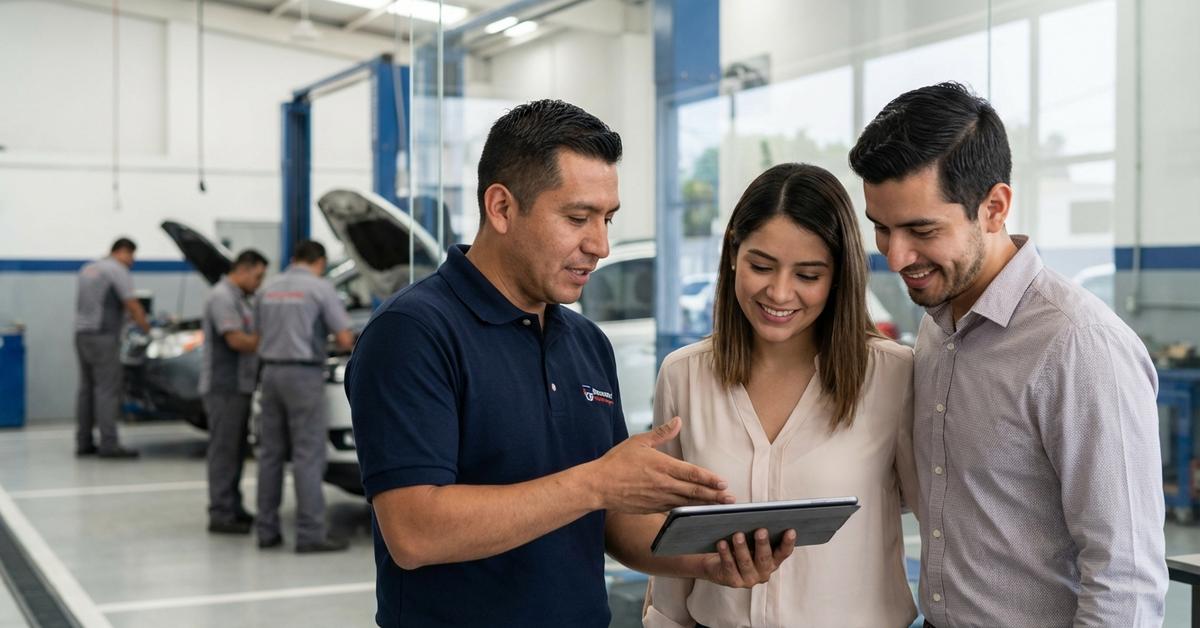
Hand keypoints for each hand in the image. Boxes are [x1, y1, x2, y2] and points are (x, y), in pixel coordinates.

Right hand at [588, 417, 733, 513]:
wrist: (599, 485)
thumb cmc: (617, 462)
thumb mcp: (639, 442)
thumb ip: (661, 433)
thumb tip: (678, 421)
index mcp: (662, 466)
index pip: (692, 473)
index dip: (710, 479)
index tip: (723, 482)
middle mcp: (664, 484)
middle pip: (694, 491)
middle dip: (714, 496)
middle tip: (731, 499)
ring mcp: (659, 499)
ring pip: (687, 503)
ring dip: (705, 505)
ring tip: (720, 507)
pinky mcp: (653, 508)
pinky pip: (675, 510)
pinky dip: (688, 511)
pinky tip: (696, 512)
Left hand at [699, 528, 795, 588]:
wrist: (718, 566)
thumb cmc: (738, 548)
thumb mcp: (749, 539)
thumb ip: (755, 529)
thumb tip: (752, 511)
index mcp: (772, 561)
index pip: (783, 553)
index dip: (788, 543)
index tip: (790, 531)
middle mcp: (763, 572)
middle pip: (764, 558)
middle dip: (762, 544)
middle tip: (761, 531)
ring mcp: (749, 579)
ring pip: (746, 562)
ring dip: (742, 548)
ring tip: (738, 535)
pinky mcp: (733, 581)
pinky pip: (729, 566)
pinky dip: (726, 554)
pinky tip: (722, 543)